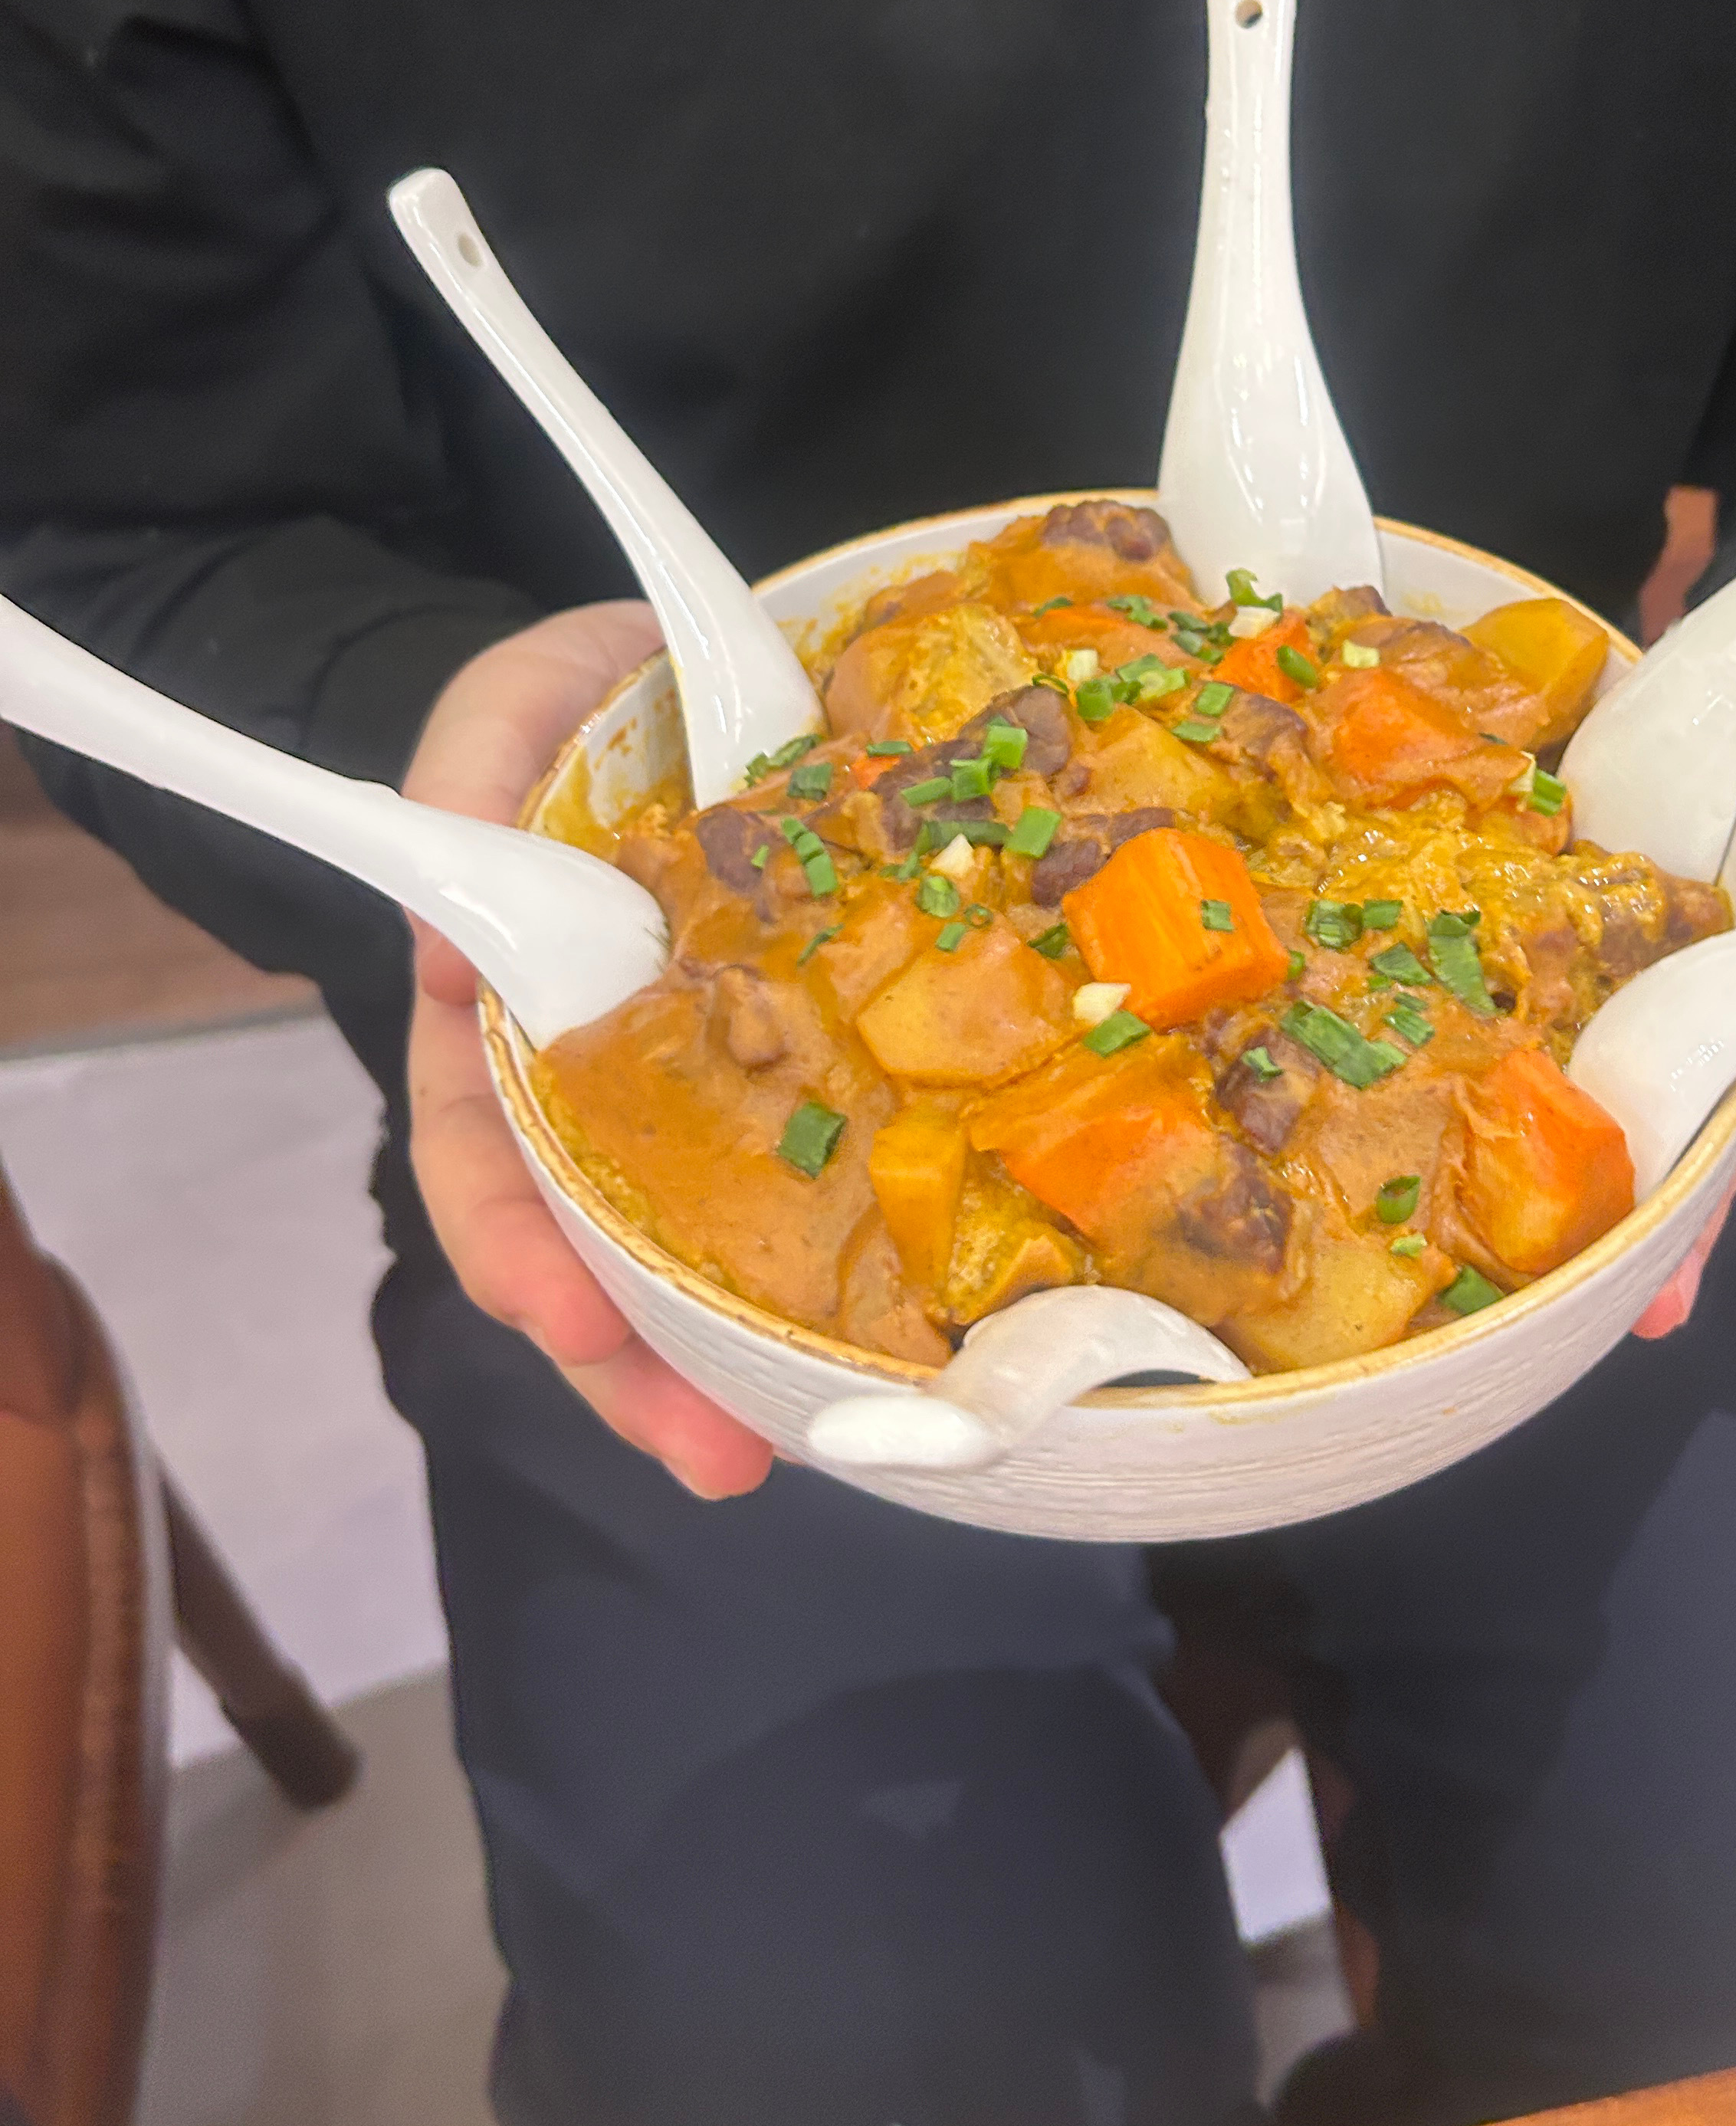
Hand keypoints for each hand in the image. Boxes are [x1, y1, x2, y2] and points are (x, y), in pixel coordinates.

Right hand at [402, 603, 778, 1496]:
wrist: (699, 672)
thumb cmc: (584, 706)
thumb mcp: (511, 712)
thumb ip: (468, 783)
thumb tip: (443, 954)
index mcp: (511, 1009)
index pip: (482, 1147)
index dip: (510, 1238)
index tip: (554, 1313)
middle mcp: (598, 1076)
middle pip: (591, 1248)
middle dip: (635, 1364)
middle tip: (708, 1453)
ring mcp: (706, 1086)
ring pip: (702, 1251)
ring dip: (732, 1362)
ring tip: (784, 1451)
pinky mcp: (816, 1070)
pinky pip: (827, 1184)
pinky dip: (848, 1271)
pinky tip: (902, 1346)